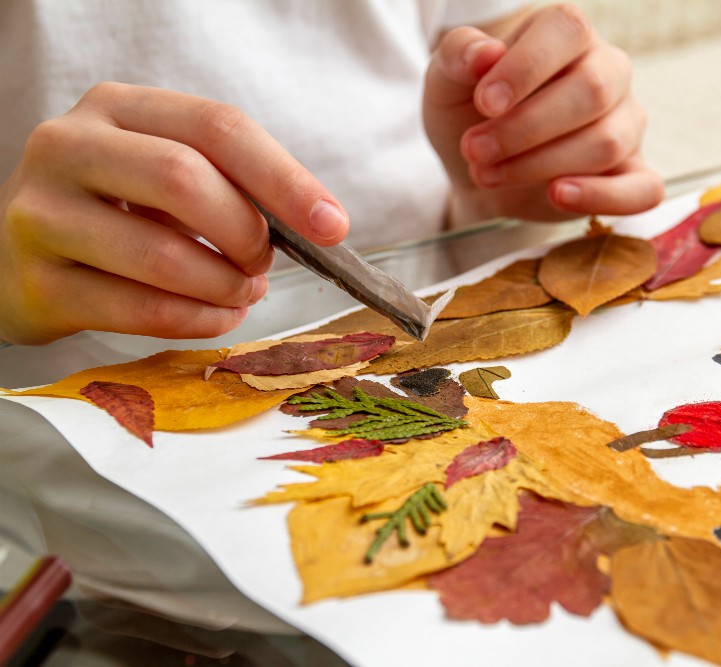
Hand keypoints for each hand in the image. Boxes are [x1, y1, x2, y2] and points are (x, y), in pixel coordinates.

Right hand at [0, 83, 348, 344]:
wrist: (16, 256)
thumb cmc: (115, 210)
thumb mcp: (162, 172)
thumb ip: (229, 183)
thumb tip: (317, 224)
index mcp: (116, 108)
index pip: (216, 126)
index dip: (284, 178)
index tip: (333, 225)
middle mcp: (67, 147)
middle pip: (184, 178)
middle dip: (246, 232)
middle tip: (263, 264)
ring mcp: (42, 215)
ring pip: (162, 254)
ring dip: (225, 285)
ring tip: (243, 293)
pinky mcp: (35, 284)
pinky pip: (141, 310)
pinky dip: (200, 320)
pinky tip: (219, 316)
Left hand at [423, 3, 663, 226]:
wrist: (479, 167)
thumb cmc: (469, 112)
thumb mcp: (447, 79)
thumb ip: (459, 55)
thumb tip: (486, 54)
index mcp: (568, 34)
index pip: (567, 30)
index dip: (526, 67)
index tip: (484, 103)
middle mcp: (608, 72)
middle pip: (591, 91)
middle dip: (525, 128)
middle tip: (474, 149)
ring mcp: (626, 124)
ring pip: (607, 143)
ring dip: (540, 165)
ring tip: (488, 174)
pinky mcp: (630, 173)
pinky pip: (643, 189)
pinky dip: (603, 197)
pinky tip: (558, 195)